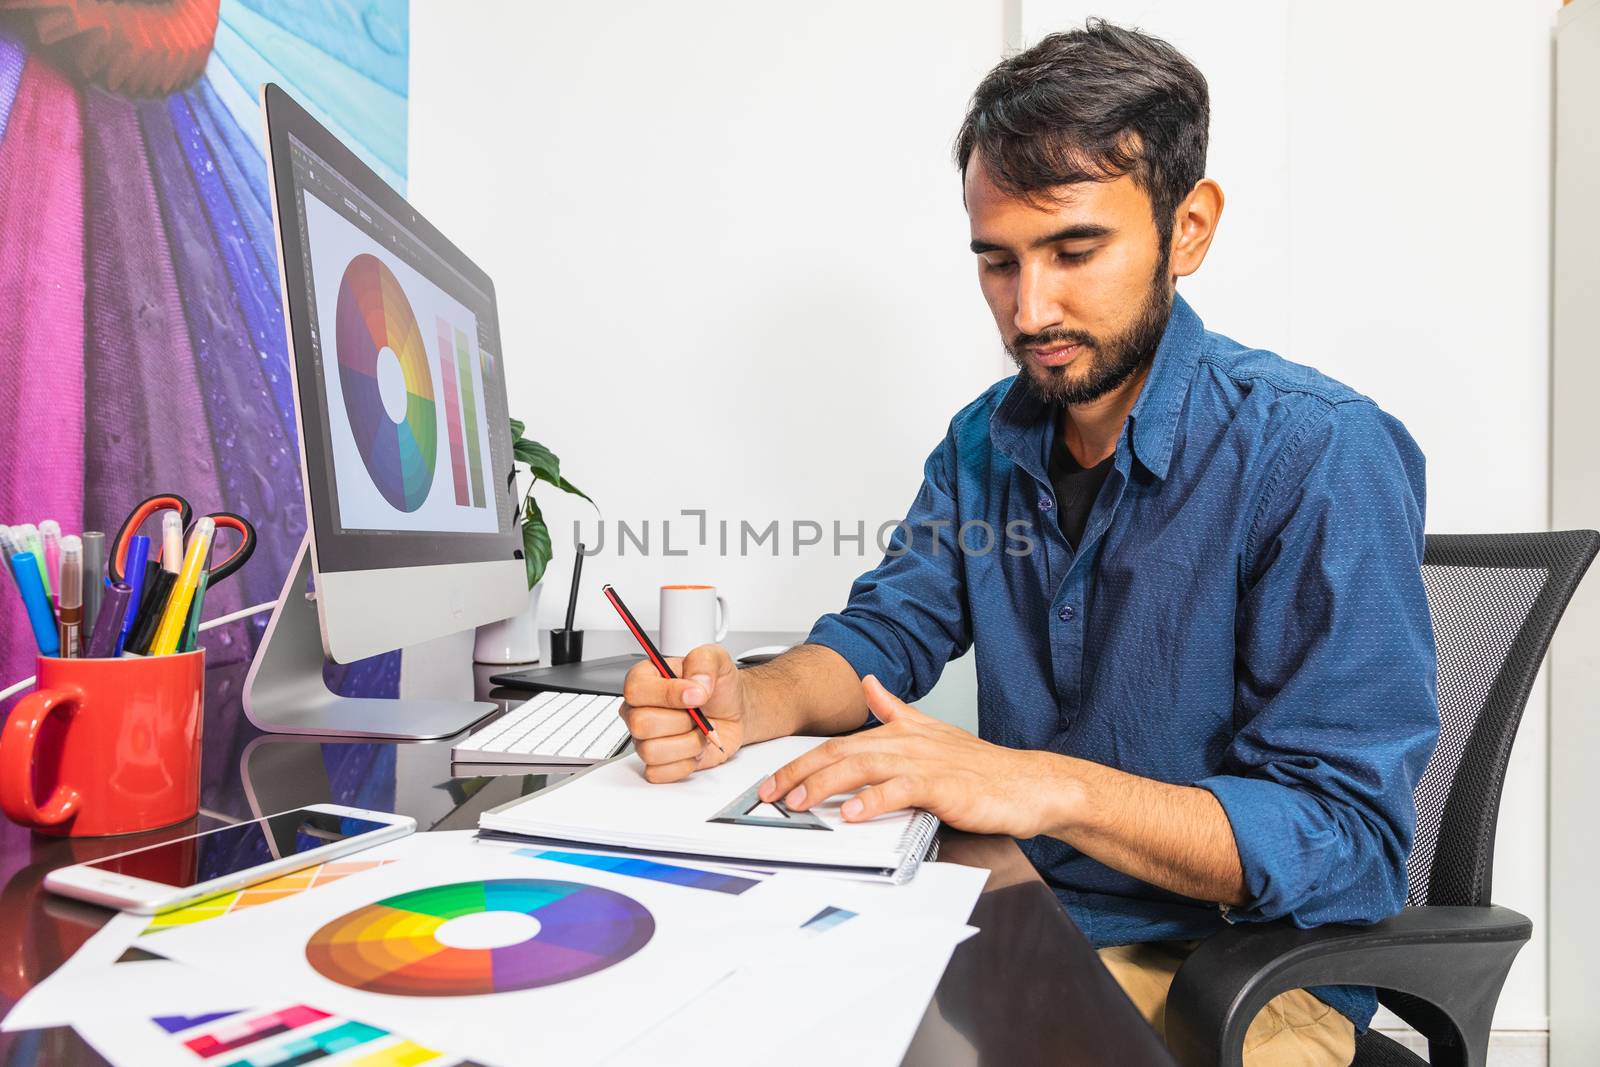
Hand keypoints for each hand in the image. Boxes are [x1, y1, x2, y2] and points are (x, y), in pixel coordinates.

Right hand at [620, 644, 749, 782]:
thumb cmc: (718, 687)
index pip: (636, 690)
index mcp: (645, 679)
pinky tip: (694, 748)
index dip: (667, 695)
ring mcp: (644, 739)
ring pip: (651, 751)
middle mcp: (639, 710)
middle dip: (682, 721)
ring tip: (699, 731)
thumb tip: (695, 686)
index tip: (696, 695)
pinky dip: (686, 762)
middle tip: (699, 714)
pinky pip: (660, 772)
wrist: (733, 711)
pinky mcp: (656, 763)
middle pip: (641, 724)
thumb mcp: (716, 659)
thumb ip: (703, 663)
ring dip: (688, 743)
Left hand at [757, 675, 1062, 837]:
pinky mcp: (943, 786)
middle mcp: (906, 742)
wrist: (1029, 784)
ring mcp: (924, 762)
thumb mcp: (931, 731)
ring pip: (863, 767)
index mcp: (899, 733)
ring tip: (800, 801)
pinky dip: (875, 801)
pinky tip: (854, 812)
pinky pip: (901, 791)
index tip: (773, 781)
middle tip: (771, 793)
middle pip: (840, 753)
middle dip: (799, 773)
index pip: (838, 745)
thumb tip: (867, 682)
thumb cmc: (981, 767)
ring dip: (826, 785)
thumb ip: (894, 708)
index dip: (801, 762)